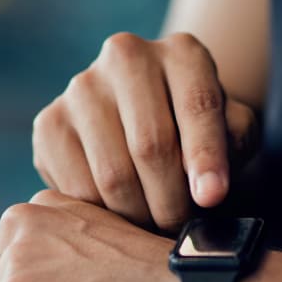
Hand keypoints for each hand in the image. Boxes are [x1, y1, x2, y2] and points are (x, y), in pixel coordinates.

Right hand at [32, 32, 259, 231]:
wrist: (146, 122)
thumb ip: (232, 145)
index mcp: (182, 52)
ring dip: (139, 215)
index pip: (198, 105)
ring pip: (112, 173)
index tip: (212, 199)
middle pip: (151, 144)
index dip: (206, 157)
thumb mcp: (231, 131)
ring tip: (154, 226)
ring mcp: (80, 87)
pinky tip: (120, 218)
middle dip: (172, 201)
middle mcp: (126, 55)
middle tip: (181, 229)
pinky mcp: (49, 123)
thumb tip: (207, 188)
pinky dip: (102, 216)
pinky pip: (76, 188)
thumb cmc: (198, 133)